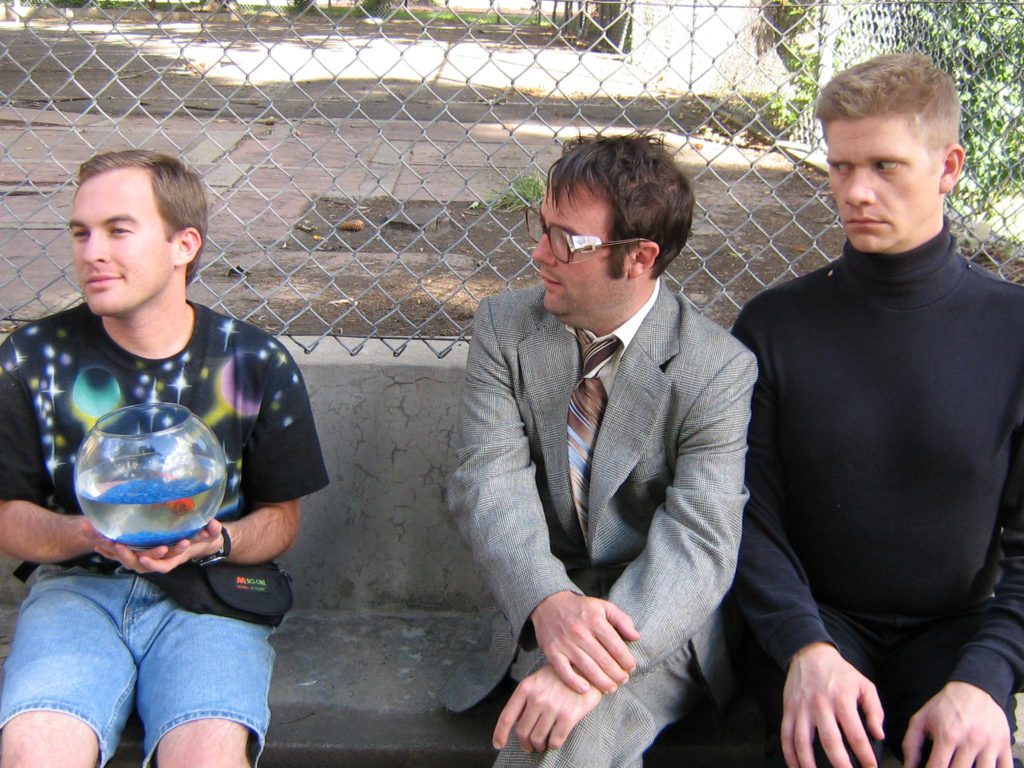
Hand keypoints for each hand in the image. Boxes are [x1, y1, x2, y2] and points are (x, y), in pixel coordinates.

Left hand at [90, 519, 224, 573]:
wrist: (200, 542)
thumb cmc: (205, 539)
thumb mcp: (211, 536)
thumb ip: (212, 531)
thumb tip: (213, 525)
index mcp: (175, 558)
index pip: (162, 565)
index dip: (153, 563)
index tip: (144, 557)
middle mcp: (159, 559)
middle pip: (138, 564)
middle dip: (126, 556)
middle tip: (116, 544)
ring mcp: (149, 556)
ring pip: (127, 559)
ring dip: (113, 551)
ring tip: (100, 540)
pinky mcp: (142, 550)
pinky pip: (124, 552)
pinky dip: (110, 548)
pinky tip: (97, 540)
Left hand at [492, 664, 602, 753]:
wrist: (587, 668)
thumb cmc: (561, 676)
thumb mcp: (538, 680)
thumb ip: (526, 698)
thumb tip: (516, 722)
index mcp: (526, 688)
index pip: (507, 716)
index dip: (500, 733)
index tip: (498, 744)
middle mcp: (537, 698)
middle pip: (522, 732)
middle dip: (525, 743)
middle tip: (530, 745)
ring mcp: (553, 707)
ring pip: (538, 739)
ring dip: (539, 745)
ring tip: (543, 743)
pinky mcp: (569, 716)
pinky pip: (555, 741)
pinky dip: (553, 745)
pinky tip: (555, 740)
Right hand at [530, 591, 639, 693]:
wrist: (549, 604)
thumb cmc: (580, 608)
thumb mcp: (603, 607)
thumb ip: (622, 620)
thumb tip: (636, 637)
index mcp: (595, 621)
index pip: (616, 646)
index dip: (627, 661)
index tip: (631, 668)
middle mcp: (580, 633)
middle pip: (604, 661)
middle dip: (617, 675)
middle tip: (623, 680)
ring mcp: (565, 643)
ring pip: (587, 668)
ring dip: (602, 682)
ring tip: (611, 688)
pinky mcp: (552, 652)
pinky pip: (564, 671)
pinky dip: (575, 682)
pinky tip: (586, 689)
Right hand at [782, 642, 884, 767]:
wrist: (810, 654)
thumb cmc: (840, 673)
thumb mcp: (864, 685)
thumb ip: (875, 710)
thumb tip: (879, 736)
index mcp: (842, 700)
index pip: (856, 735)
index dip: (865, 756)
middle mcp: (821, 705)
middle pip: (830, 742)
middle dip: (840, 766)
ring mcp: (802, 708)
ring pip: (803, 742)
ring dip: (809, 764)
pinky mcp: (788, 709)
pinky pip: (786, 735)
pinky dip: (789, 755)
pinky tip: (796, 767)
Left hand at [902, 681, 1011, 767]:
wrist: (973, 689)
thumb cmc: (945, 706)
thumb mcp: (921, 719)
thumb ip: (911, 745)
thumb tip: (908, 767)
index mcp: (947, 735)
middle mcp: (970, 740)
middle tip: (945, 766)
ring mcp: (989, 744)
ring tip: (961, 765)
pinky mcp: (1004, 745)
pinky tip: (981, 766)